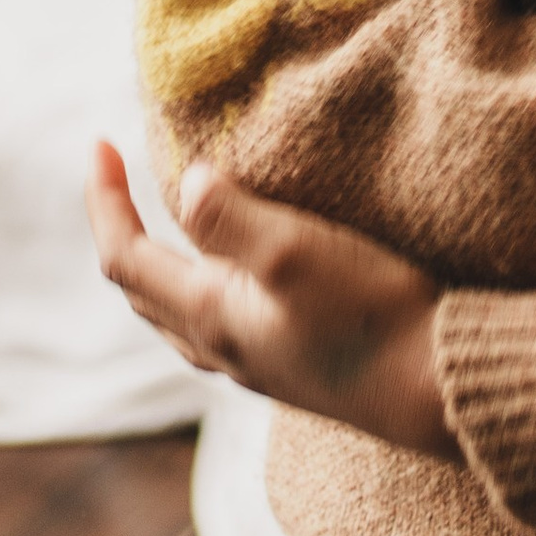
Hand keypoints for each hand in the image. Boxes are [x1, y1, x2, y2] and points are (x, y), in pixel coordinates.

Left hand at [88, 143, 460, 459]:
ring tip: (163, 219)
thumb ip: (231, 218)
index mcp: (211, 317)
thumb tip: (182, 182)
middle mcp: (223, 348)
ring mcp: (257, 363)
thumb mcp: (294, 253)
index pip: (125, 259)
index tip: (99, 143)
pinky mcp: (293, 367)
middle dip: (120, 230)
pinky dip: (200, 286)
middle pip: (141, 291)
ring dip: (157, 263)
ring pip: (176, 313)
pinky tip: (235, 274)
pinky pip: (217, 325)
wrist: (437, 393)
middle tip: (117, 175)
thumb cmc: (370, 318)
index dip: (103, 202)